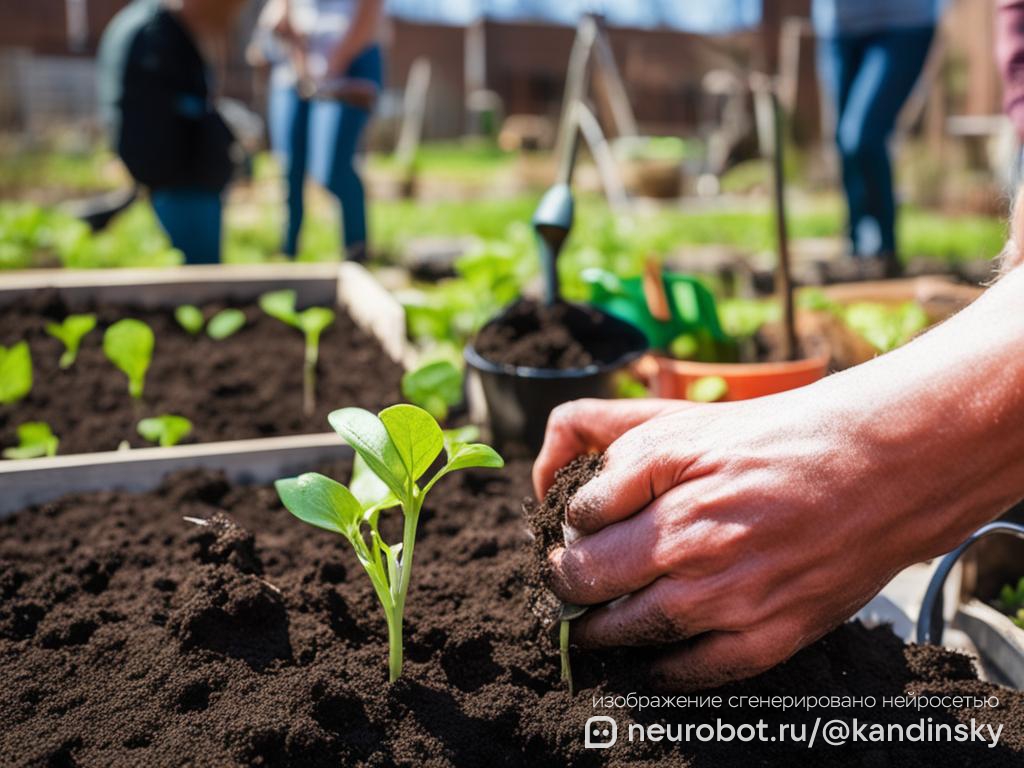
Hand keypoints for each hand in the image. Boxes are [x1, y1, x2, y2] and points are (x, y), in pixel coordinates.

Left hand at [543, 389, 943, 689]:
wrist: (881, 466)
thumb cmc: (778, 436)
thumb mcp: (685, 419)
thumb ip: (611, 440)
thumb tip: (556, 479)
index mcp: (672, 489)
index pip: (579, 527)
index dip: (561, 535)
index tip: (563, 540)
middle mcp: (696, 547)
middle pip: (593, 583)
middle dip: (564, 586)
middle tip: (561, 586)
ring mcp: (734, 598)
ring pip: (635, 630)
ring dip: (599, 632)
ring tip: (587, 627)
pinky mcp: (772, 635)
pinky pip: (696, 671)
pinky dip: (659, 673)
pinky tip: (645, 664)